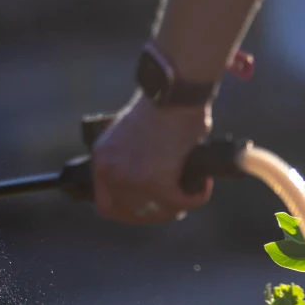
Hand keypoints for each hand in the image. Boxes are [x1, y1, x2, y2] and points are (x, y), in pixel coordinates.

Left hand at [91, 92, 212, 223]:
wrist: (172, 92)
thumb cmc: (160, 106)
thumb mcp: (130, 133)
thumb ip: (130, 158)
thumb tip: (147, 180)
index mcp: (101, 159)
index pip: (105, 203)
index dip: (127, 211)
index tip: (145, 209)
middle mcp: (110, 173)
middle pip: (129, 213)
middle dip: (153, 213)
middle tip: (173, 206)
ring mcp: (131, 180)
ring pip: (156, 211)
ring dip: (176, 206)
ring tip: (192, 192)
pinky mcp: (157, 183)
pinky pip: (180, 202)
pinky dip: (196, 196)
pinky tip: (203, 183)